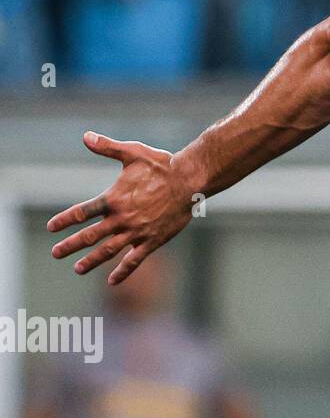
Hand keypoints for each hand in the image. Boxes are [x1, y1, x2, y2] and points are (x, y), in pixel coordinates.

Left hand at [48, 132, 196, 283]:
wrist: (190, 181)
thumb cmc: (162, 165)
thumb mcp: (133, 153)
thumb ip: (107, 147)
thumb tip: (85, 136)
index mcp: (114, 198)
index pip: (82, 212)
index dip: (65, 220)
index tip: (52, 228)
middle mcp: (122, 218)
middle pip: (89, 236)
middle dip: (70, 245)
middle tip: (56, 253)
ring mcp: (136, 232)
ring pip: (108, 251)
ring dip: (91, 261)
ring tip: (78, 268)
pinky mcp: (152, 240)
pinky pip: (134, 260)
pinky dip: (123, 271)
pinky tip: (112, 281)